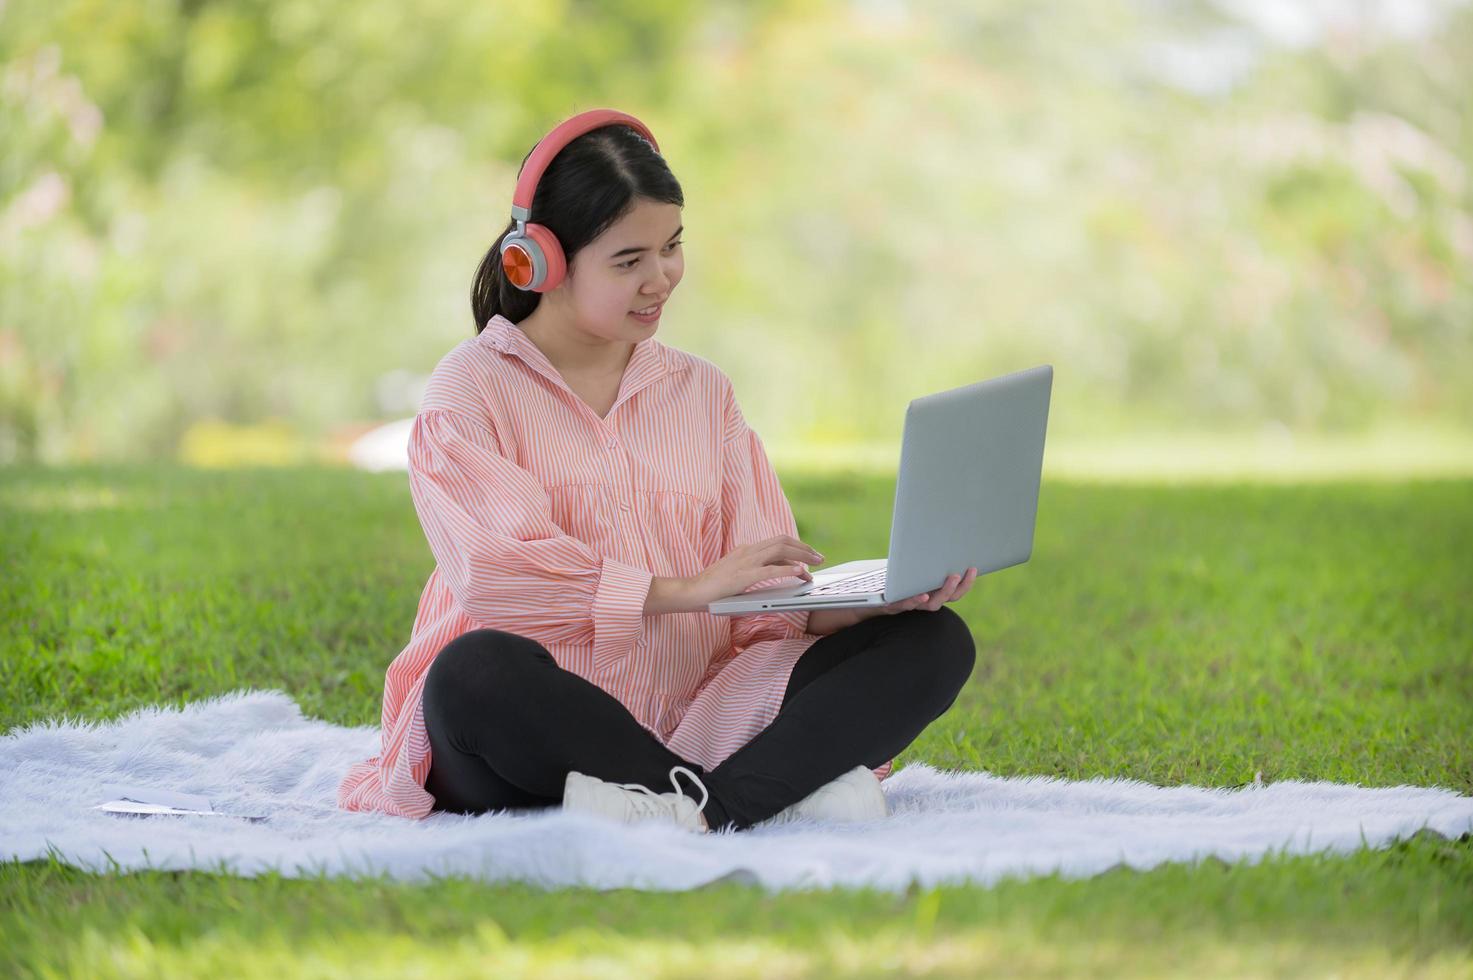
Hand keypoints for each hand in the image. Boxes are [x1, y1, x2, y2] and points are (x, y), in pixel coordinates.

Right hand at [683, 534, 824, 607]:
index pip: (777, 542)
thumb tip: (779, 574)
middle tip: (820, 558)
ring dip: (802, 556)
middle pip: (783, 541)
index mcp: (746, 550)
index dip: (797, 547)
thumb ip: (755, 571)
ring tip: (816, 564)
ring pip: (780, 550)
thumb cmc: (713, 589)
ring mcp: (745, 562)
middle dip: (805, 548)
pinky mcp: (743, 576)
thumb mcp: (738, 576)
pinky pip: (770, 570)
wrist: (691, 592)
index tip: (810, 555)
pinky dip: (788, 570)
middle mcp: (747, 551)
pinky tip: (800, 573)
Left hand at [874, 566, 977, 615]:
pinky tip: (922, 593)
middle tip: (964, 571)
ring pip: (931, 604)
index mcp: (931, 591)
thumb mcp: (910, 565)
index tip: (974, 567)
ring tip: (952, 577)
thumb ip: (924, 558)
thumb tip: (937, 530)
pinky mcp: (893, 605)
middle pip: (948, 598)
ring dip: (943, 591)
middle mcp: (924, 600)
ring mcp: (910, 604)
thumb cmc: (892, 577)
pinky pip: (906, 604)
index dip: (967, 584)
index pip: (955, 592)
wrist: (868, 595)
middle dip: (959, 586)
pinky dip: (915, 600)